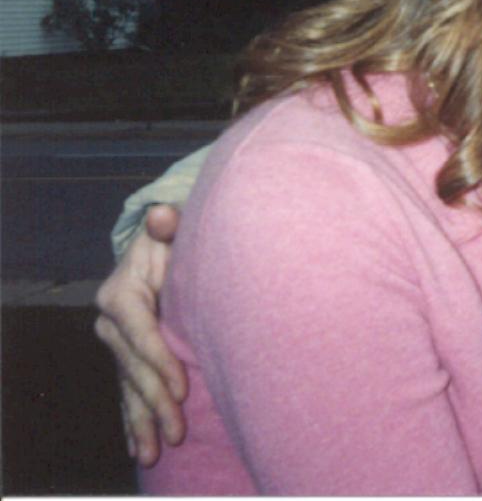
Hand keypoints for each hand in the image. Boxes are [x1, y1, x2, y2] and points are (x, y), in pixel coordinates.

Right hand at [94, 203, 187, 466]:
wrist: (163, 247)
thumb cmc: (176, 240)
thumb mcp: (174, 230)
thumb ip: (169, 225)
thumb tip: (162, 215)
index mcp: (121, 293)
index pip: (141, 333)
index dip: (161, 360)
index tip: (184, 386)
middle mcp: (111, 323)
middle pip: (135, 368)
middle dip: (157, 402)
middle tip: (179, 431)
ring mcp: (116, 343)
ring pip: (128, 388)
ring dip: (142, 422)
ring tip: (156, 452)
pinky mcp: (125, 358)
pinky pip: (128, 393)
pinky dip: (135, 420)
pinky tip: (141, 447)